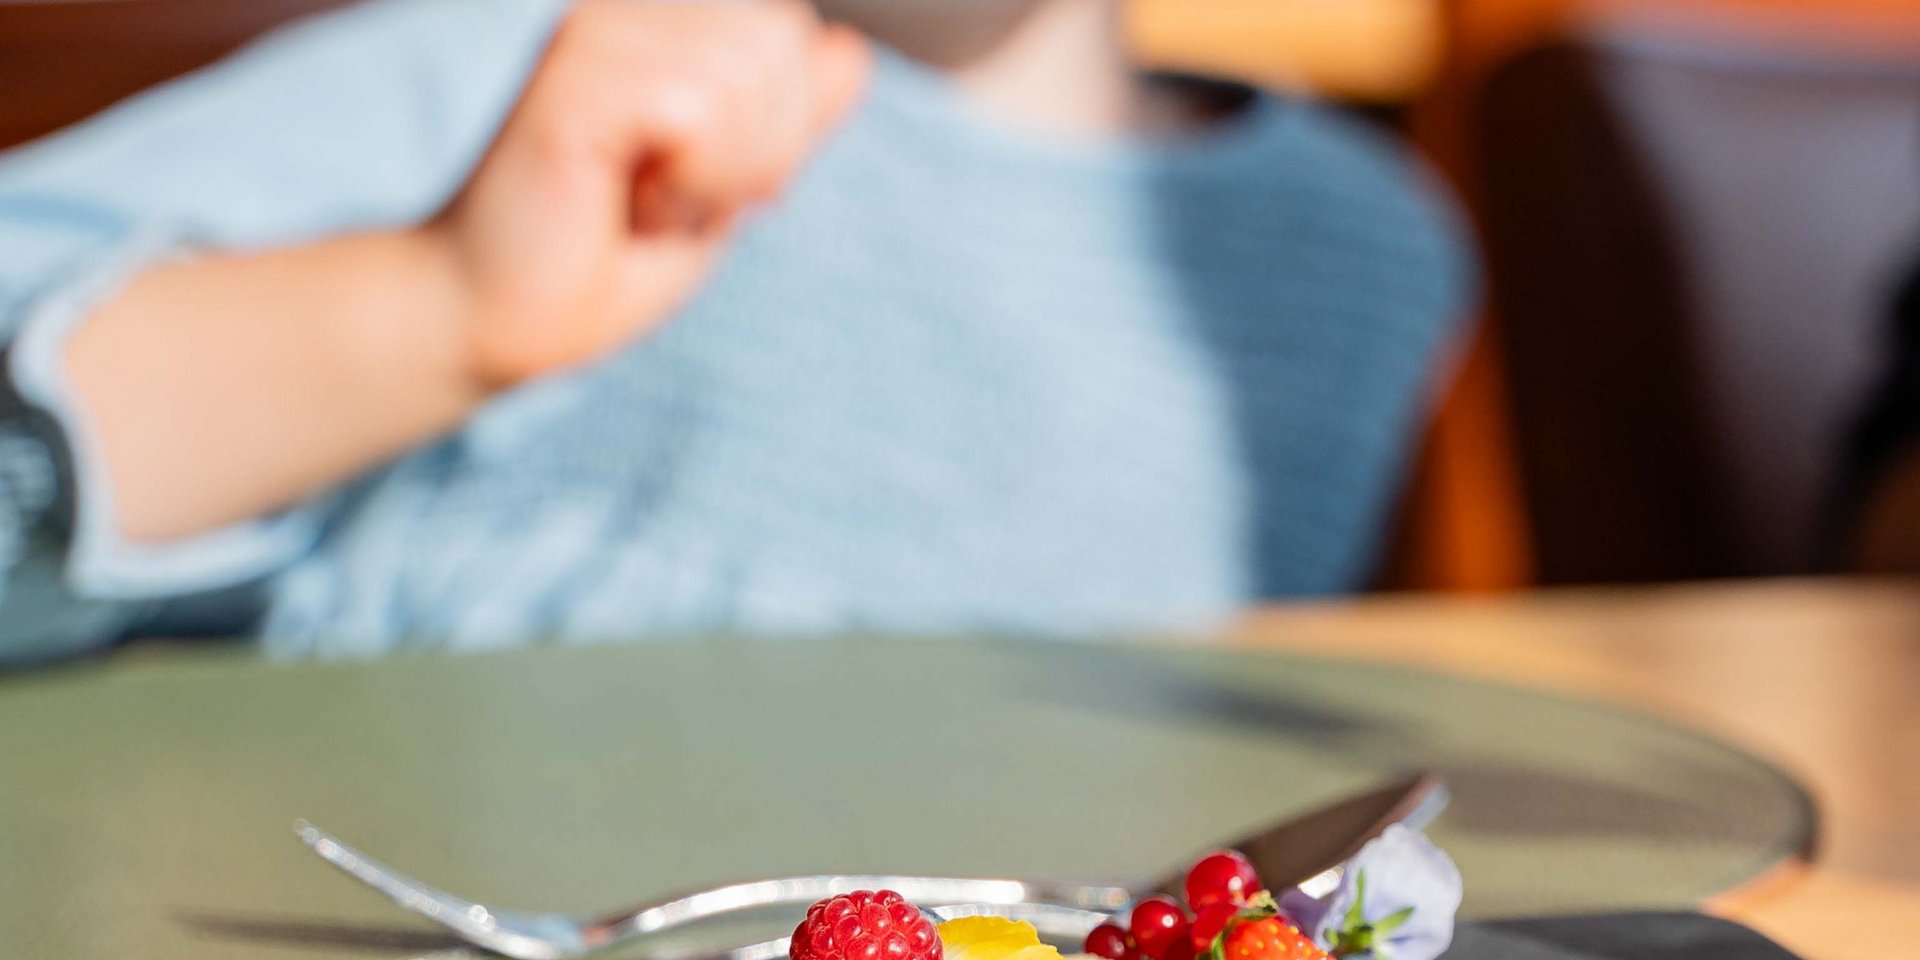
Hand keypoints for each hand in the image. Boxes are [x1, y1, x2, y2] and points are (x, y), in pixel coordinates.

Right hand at [429, 0, 869, 388]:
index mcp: (653, 17)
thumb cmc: (589, 257)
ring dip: (716, 173)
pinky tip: (626, 203)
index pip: (787, 35)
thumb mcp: (717, 187)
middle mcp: (617, 3)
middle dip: (754, 151)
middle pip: (781, 43)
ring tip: (638, 200)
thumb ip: (784, 117)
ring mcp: (591, 24)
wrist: (490, 319)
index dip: (771, 130)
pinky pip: (701, 106)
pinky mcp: (572, 71)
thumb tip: (851, 52)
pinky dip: (690, 179)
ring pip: (752, 71)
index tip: (686, 181)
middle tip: (660, 196)